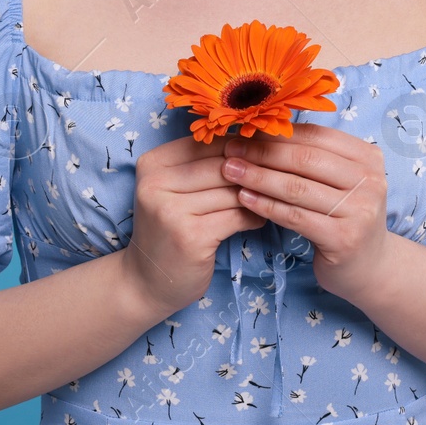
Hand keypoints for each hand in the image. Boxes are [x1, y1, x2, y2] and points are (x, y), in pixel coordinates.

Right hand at [120, 133, 266, 317]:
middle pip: (222, 164)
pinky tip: (259, 219)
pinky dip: (254, 216)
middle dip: (253, 170)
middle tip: (279, 175)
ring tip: (271, 198)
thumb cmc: (168, 230)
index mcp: (152, 164)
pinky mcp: (190, 237)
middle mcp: (156, 183)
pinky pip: (237, 216)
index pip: (207, 143)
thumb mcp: (174, 190)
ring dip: (258, 194)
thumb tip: (255, 142)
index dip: (240, 146)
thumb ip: (204, 166)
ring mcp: (171, 211)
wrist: (146, 282)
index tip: (264, 153)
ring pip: (232, 190)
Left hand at [219, 122, 392, 302]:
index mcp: (368, 157)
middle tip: (231, 150)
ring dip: (258, 177)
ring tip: (230, 172)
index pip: (316, 136)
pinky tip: (244, 198)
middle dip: (263, 153)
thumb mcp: (339, 181)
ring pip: (296, 187)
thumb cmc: (345, 216)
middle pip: (305, 159)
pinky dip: (266, 205)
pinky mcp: (343, 238)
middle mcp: (370, 181)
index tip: (245, 131)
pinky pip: (294, 216)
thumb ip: (312, 157)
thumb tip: (262, 131)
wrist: (370, 267)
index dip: (278, 133)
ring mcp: (359, 211)